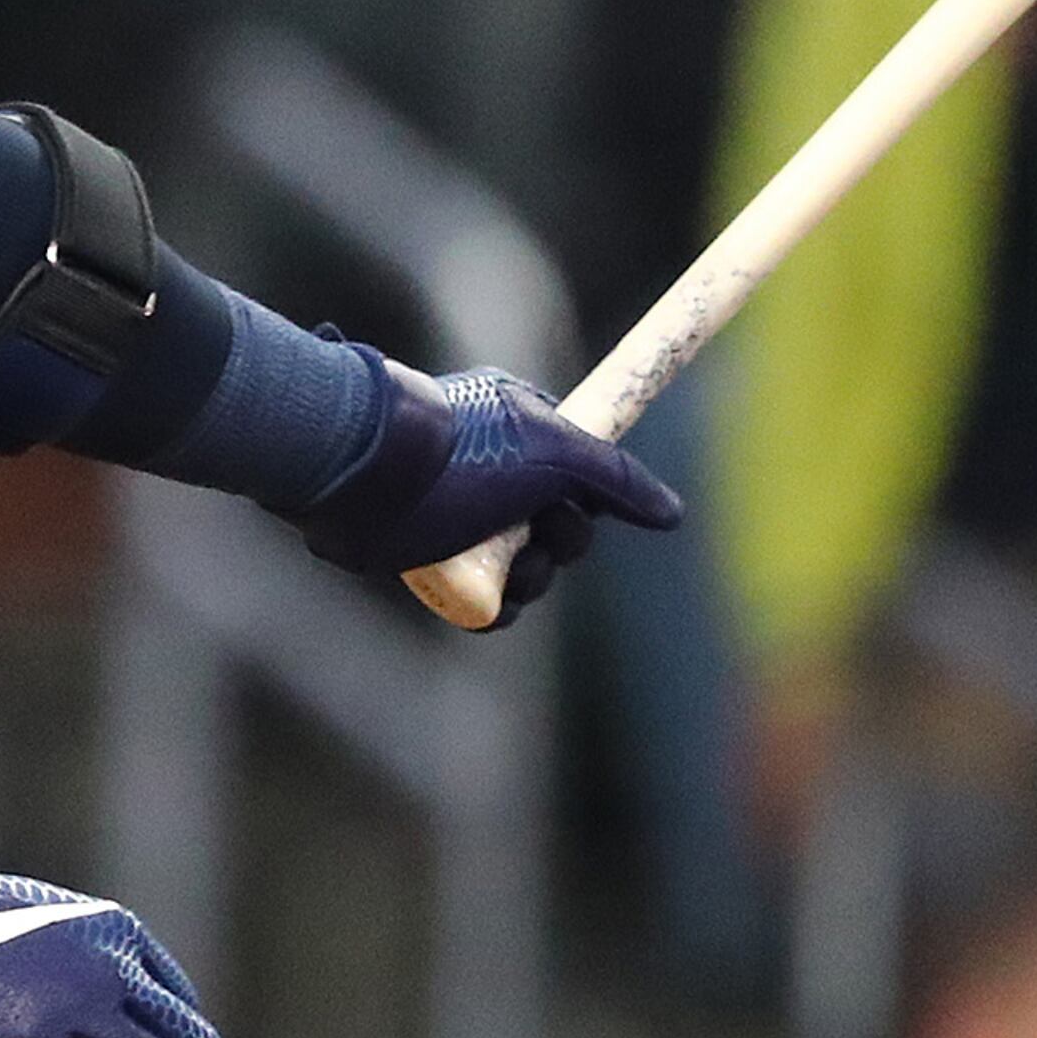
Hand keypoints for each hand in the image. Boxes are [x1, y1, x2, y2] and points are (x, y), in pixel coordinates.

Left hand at [285, 362, 683, 628]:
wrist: (363, 473)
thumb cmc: (459, 450)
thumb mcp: (552, 451)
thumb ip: (615, 478)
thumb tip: (673, 513)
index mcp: (522, 429)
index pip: (582, 473)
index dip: (589, 499)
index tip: (577, 506)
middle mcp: (496, 472)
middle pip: (561, 526)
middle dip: (560, 544)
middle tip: (540, 537)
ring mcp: (465, 517)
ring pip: (527, 566)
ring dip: (531, 579)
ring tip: (511, 570)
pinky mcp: (435, 557)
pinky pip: (489, 598)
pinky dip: (500, 608)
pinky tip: (494, 606)